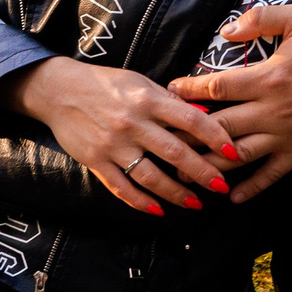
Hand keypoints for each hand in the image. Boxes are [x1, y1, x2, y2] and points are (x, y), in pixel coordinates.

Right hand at [7, 55, 235, 214]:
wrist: (59, 90)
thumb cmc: (105, 83)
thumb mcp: (139, 82)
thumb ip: (169, 100)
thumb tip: (203, 112)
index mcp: (147, 99)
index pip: (190, 119)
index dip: (214, 136)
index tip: (232, 151)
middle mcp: (133, 123)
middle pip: (175, 152)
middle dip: (202, 172)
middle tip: (222, 186)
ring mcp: (113, 145)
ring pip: (151, 176)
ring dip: (176, 193)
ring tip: (195, 203)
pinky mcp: (96, 161)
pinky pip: (122, 187)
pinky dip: (141, 201)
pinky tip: (158, 209)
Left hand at [168, 3, 291, 202]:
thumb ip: (259, 19)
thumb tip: (225, 31)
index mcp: (269, 79)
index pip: (217, 88)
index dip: (188, 91)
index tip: (168, 91)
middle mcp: (273, 111)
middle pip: (219, 128)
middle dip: (187, 136)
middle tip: (163, 141)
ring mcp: (287, 135)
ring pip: (240, 156)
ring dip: (210, 166)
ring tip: (184, 175)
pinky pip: (273, 174)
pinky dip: (252, 187)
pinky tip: (232, 197)